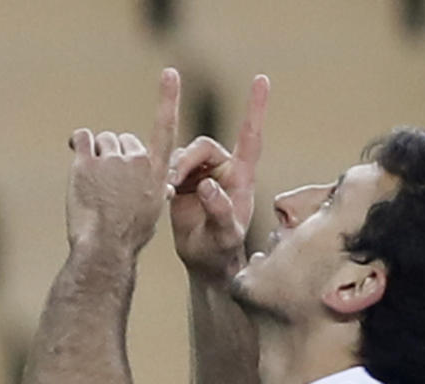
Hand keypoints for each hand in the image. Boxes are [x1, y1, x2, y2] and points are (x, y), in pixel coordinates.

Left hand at [65, 68, 179, 252]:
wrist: (105, 247)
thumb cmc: (130, 235)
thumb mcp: (153, 211)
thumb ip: (155, 188)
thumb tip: (164, 186)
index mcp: (157, 171)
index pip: (165, 127)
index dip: (168, 98)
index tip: (170, 73)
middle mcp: (136, 160)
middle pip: (124, 140)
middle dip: (116, 155)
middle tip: (109, 183)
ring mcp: (110, 161)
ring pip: (102, 141)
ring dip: (97, 154)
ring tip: (94, 182)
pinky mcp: (85, 163)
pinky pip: (82, 138)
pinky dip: (79, 144)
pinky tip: (77, 156)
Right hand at [168, 75, 269, 279]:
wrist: (205, 263)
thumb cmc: (222, 250)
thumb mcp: (225, 235)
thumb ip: (220, 210)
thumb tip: (208, 185)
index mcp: (241, 177)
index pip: (251, 136)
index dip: (255, 108)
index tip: (261, 79)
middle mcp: (223, 170)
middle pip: (203, 145)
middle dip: (187, 160)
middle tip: (174, 182)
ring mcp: (202, 175)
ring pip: (183, 154)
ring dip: (174, 170)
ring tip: (169, 193)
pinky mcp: (183, 182)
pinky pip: (169, 166)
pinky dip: (164, 176)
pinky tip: (164, 194)